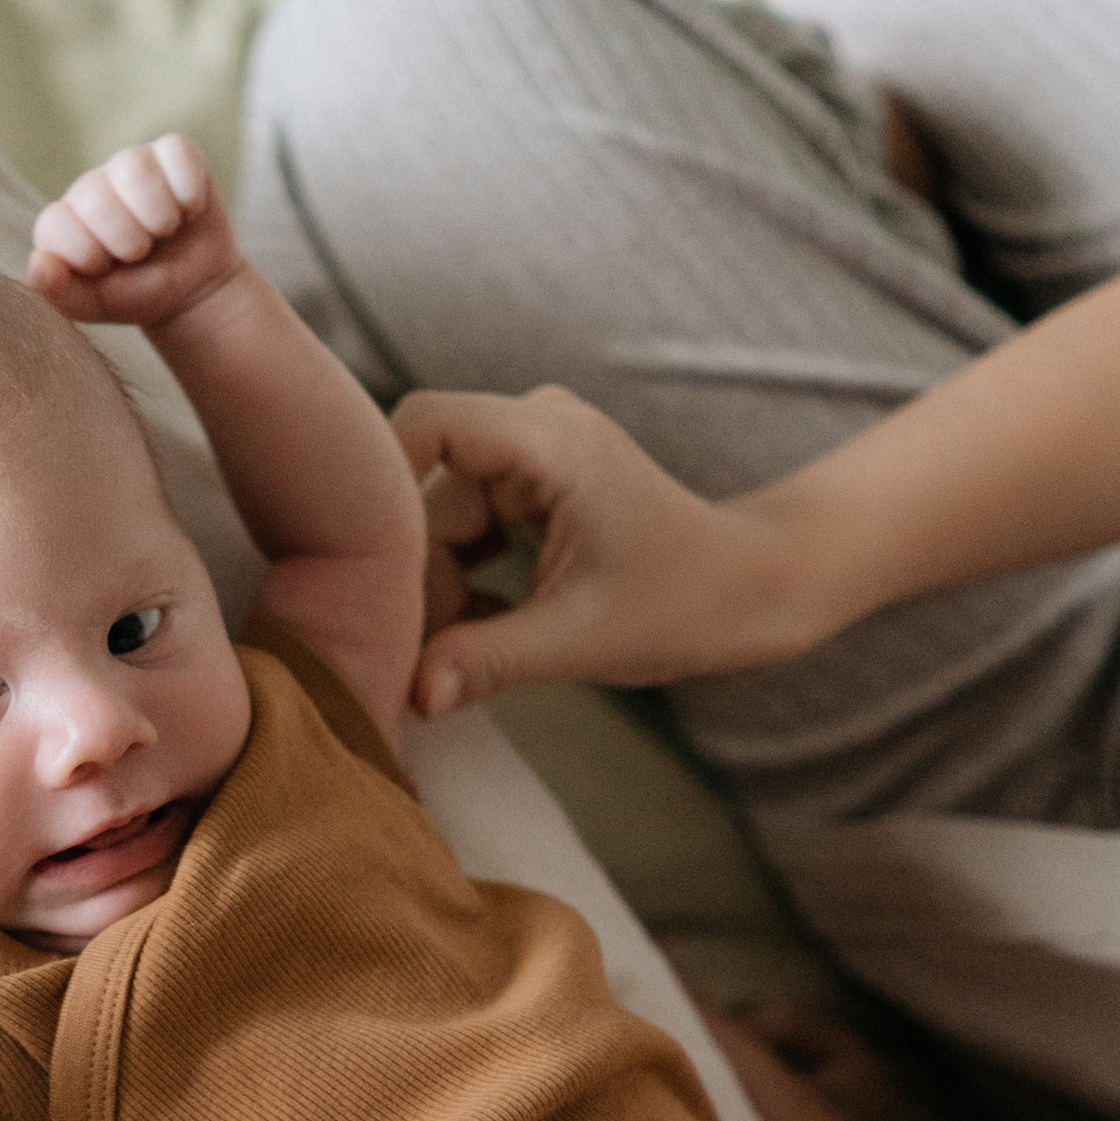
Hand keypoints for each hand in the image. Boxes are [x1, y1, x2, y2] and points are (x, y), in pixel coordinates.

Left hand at [27, 132, 244, 330]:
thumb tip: (38, 264)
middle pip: (97, 199)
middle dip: (129, 242)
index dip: (88, 256)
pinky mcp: (173, 153)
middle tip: (141, 253)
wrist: (194, 290)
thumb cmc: (137, 294)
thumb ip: (60, 292)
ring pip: (135, 169)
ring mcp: (132, 163)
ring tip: (164, 231)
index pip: (55, 225)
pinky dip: (189, 192)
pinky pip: (178, 152)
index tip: (107, 269)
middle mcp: (92, 185)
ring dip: (159, 216)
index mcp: (63, 221)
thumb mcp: (95, 305)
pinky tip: (188, 210)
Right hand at [394, 385, 833, 712]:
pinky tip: (485, 623)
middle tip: (425, 645)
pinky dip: (462, 572)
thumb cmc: (689, 603)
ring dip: (437, 577)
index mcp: (549, 440)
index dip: (378, 489)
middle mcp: (534, 426)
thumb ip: (489, 660)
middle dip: (415, 563)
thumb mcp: (583, 640)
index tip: (363, 572)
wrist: (756, 586)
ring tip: (463, 641)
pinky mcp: (532, 481)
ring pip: (436, 508)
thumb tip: (411, 696)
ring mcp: (533, 451)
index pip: (422, 424)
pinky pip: (463, 519)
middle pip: (423, 481)